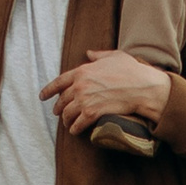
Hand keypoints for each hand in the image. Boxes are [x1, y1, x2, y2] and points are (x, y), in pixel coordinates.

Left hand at [40, 50, 170, 137]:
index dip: (48, 90)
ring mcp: (85, 100)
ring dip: (66, 120)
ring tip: (68, 124)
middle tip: (58, 113)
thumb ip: (98, 55)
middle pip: (62, 100)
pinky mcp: (93, 113)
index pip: (58, 82)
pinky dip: (75, 128)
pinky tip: (75, 131)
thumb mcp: (114, 56)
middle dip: (59, 108)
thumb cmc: (131, 70)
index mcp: (81, 71)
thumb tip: (88, 53)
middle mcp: (79, 86)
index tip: (42, 97)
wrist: (142, 86)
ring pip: (68, 114)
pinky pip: (78, 123)